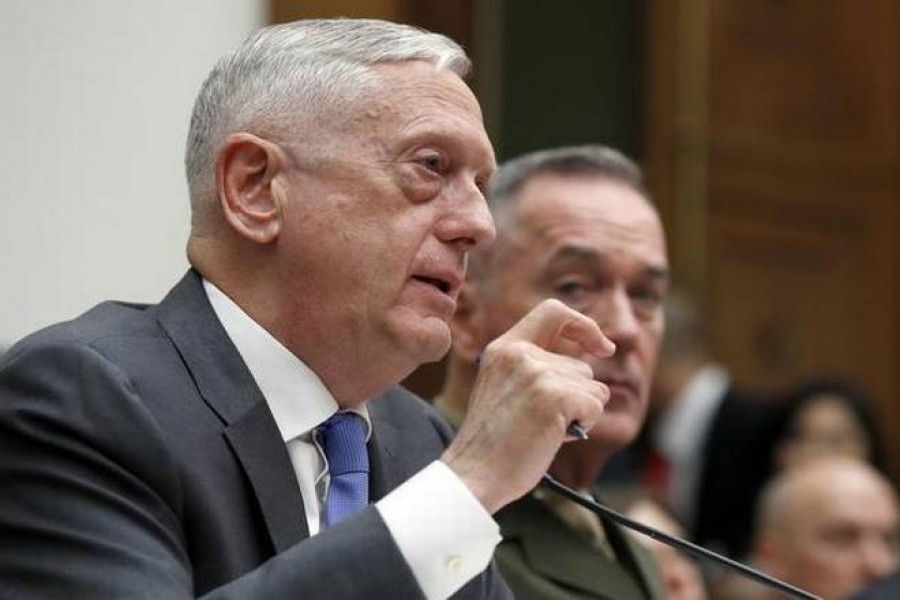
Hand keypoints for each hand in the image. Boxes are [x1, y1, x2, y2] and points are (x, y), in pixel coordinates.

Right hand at [441, 299, 614, 512]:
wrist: (475, 472)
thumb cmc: (493, 442)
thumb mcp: (505, 388)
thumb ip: (535, 368)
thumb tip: (588, 367)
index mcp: (504, 347)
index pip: (553, 311)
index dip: (583, 325)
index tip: (602, 347)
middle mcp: (520, 353)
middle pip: (581, 366)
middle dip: (576, 398)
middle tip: (544, 422)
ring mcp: (537, 372)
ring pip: (592, 387)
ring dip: (580, 412)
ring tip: (545, 429)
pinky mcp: (554, 396)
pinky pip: (594, 405)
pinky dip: (584, 424)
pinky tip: (555, 436)